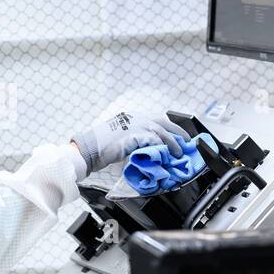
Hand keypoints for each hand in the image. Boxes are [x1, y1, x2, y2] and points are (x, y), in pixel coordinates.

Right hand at [71, 111, 185, 172]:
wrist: (88, 149)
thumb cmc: (101, 146)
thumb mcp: (120, 137)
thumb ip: (135, 139)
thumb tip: (150, 148)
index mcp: (132, 118)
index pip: (157, 119)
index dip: (171, 127)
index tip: (180, 135)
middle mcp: (135, 119)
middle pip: (163, 123)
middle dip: (177, 132)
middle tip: (186, 143)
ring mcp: (134, 127)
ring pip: (160, 132)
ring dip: (171, 143)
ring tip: (177, 153)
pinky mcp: (133, 136)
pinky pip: (152, 141)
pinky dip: (160, 148)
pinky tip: (165, 154)